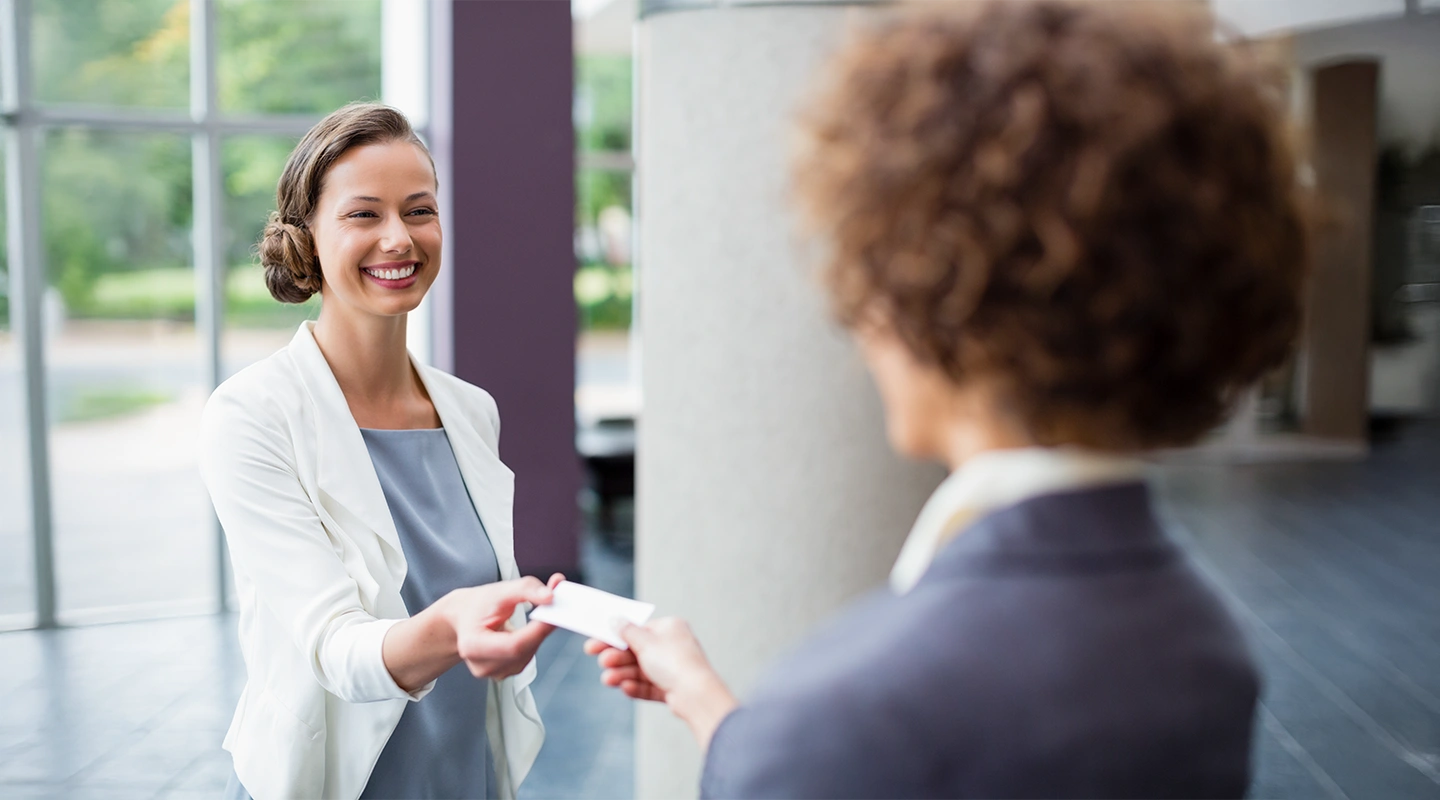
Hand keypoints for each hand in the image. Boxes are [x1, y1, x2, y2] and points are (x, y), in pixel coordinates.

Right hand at [445, 573, 564, 679]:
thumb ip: (526, 589)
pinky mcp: (505, 672)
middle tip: (557, 608)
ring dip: (538, 634)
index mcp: (473, 646)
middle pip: (523, 651)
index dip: (538, 630)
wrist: (463, 618)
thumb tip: (551, 597)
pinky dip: (534, 641)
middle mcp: (482, 666)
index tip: (555, 612)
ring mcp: (494, 673)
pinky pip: (528, 657)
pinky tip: (530, 629)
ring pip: (529, 654)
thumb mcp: (499, 591)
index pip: (514, 645)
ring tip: (539, 615)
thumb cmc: (478, 605)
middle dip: (542, 629)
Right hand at [584, 617, 737, 749]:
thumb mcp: (646, 642)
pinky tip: (625, 688)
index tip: (594, 644)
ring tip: (608, 680)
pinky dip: (636, 687)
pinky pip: (649, 686)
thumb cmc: (674, 662)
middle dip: (618, 658)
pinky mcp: (672, 688)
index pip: (637, 630)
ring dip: (623, 674)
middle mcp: (672, 646)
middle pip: (637, 652)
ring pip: (641, 671)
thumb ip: (627, 631)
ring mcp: (672, 668)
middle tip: (601, 661)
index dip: (615, 637)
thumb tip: (615, 619)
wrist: (696, 695)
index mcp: (669, 628)